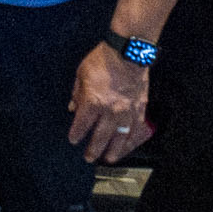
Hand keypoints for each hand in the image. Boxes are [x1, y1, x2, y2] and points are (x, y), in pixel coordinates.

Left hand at [66, 43, 151, 162]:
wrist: (128, 53)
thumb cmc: (102, 60)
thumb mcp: (82, 74)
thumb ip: (77, 93)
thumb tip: (73, 107)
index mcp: (93, 102)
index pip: (82, 125)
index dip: (76, 134)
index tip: (74, 140)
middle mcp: (110, 111)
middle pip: (100, 136)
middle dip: (93, 149)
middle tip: (89, 157)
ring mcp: (126, 111)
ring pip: (120, 137)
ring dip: (114, 150)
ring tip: (109, 158)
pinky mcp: (139, 108)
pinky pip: (135, 129)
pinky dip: (131, 139)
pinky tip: (128, 145)